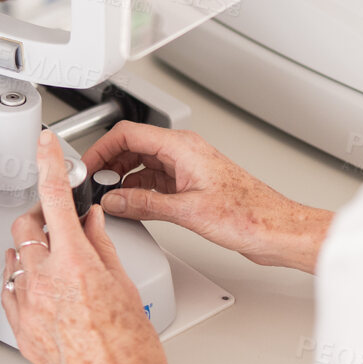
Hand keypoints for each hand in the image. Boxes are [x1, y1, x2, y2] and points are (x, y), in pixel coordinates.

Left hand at [2, 130, 200, 363]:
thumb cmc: (135, 351)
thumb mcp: (125, 285)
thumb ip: (102, 245)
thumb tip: (90, 220)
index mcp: (75, 264)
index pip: (56, 198)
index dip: (48, 163)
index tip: (43, 144)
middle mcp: (45, 282)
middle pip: (26, 226)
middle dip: (41, 218)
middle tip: (60, 223)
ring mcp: (29, 308)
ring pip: (14, 259)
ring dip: (32, 251)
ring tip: (57, 262)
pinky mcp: (21, 332)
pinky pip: (9, 292)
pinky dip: (22, 281)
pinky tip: (42, 288)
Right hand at [82, 121, 332, 273]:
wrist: (274, 229)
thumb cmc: (248, 214)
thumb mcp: (187, 212)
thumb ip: (145, 204)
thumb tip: (114, 201)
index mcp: (183, 147)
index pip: (129, 133)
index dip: (102, 147)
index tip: (88, 167)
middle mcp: (184, 153)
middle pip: (133, 146)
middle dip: (109, 164)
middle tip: (94, 185)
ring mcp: (188, 169)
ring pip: (143, 165)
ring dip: (123, 179)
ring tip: (109, 198)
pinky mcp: (191, 186)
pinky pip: (155, 181)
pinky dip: (139, 191)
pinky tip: (132, 206)